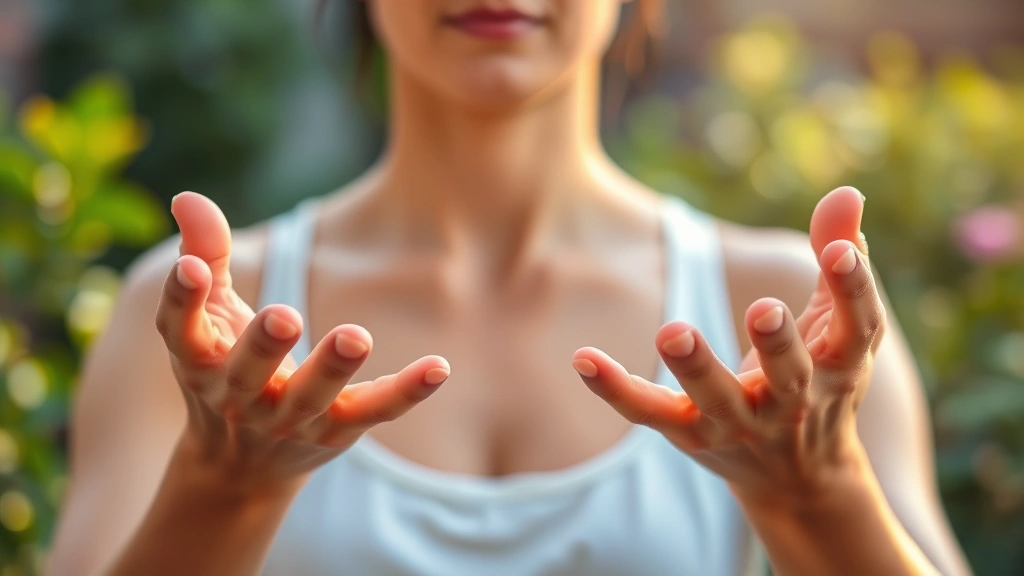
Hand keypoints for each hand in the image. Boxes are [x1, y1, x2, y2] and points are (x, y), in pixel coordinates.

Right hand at [156, 192, 449, 493]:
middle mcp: (239, 398)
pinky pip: (375, 411)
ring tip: (355, 336)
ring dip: (332, 369)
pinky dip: (407, 392)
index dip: (182, 302)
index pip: (181, 333)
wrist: (242, 464)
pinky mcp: (338, 430)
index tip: (190, 269)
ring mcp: (290, 420)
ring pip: (311, 398)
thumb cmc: (227, 365)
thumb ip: (206, 253)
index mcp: (201, 362)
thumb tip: (188, 196)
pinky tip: (439, 367)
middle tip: (284, 316)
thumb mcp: (212, 313)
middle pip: (247, 374)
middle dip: (263, 347)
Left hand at [572, 187, 882, 503]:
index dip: (854, 289)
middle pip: (789, 375)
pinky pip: (649, 412)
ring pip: (718, 399)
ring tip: (671, 332)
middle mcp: (795, 401)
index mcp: (839, 366)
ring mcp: (742, 424)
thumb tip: (846, 190)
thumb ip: (840, 258)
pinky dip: (617, 390)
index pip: (857, 328)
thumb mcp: (838, 326)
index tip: (838, 252)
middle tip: (763, 308)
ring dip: (696, 368)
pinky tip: (583, 358)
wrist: (800, 479)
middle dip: (777, 343)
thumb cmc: (821, 380)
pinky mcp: (692, 435)